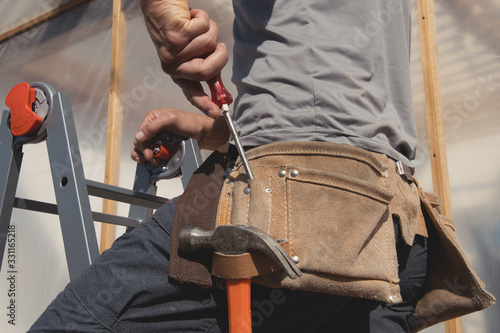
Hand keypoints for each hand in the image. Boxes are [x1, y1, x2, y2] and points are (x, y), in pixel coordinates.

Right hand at [131, 108, 228, 163]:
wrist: (205, 133)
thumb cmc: (192, 123)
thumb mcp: (172, 119)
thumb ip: (154, 126)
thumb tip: (139, 136)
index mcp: (154, 117)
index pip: (141, 132)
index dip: (142, 144)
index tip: (148, 153)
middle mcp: (155, 126)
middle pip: (142, 142)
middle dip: (144, 151)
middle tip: (151, 158)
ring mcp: (160, 137)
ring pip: (147, 148)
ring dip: (147, 156)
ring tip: (153, 161)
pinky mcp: (166, 145)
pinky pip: (156, 152)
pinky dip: (154, 158)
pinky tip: (156, 161)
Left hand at [140, 0, 227, 117]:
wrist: (161, 3)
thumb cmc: (180, 25)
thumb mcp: (193, 51)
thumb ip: (203, 65)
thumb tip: (217, 81)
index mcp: (177, 72)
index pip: (192, 92)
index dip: (205, 103)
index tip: (216, 112)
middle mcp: (172, 65)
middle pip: (207, 70)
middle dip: (220, 56)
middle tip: (219, 46)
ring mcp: (173, 51)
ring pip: (209, 45)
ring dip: (209, 30)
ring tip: (195, 25)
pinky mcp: (176, 34)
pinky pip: (204, 29)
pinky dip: (203, 18)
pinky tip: (190, 16)